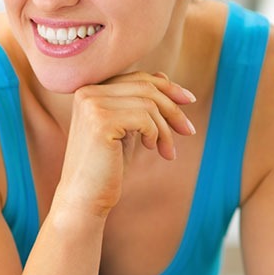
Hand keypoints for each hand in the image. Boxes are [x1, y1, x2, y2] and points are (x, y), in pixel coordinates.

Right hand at [53, 71, 195, 216]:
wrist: (84, 198)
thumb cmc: (105, 167)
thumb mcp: (124, 129)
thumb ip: (136, 103)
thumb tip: (163, 76)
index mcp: (89, 90)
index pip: (137, 78)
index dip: (167, 87)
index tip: (189, 101)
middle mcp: (87, 93)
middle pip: (146, 87)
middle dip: (173, 108)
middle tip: (188, 131)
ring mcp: (92, 105)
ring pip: (149, 103)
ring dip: (165, 128)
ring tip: (165, 150)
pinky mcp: (100, 121)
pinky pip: (144, 118)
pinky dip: (155, 134)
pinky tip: (150, 149)